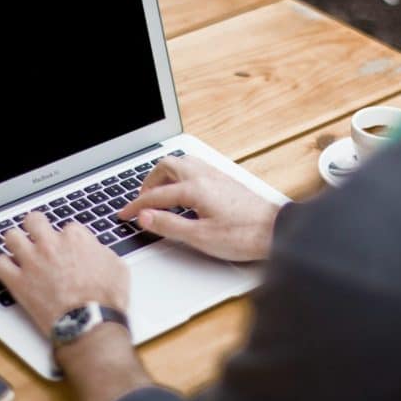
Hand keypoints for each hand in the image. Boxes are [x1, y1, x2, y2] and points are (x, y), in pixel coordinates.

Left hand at [0, 214, 128, 335]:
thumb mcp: (117, 268)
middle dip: (36, 226)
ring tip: (20, 249)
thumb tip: (96, 251)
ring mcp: (32, 262)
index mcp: (75, 239)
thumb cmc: (105, 299)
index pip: (67, 227)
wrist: (90, 323)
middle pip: (34, 220)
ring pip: (11, 236)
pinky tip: (10, 269)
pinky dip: (3, 265)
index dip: (67, 238)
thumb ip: (101, 252)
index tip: (67, 248)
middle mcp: (51, 245)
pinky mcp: (18, 282)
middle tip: (38, 235)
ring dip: (16, 242)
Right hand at [119, 155, 280, 261]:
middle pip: (166, 166)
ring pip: (182, 163)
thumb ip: (169, 225)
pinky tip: (183, 191)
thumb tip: (145, 217)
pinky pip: (195, 167)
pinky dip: (181, 175)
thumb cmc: (244, 235)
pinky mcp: (226, 180)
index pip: (156, 195)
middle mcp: (204, 175)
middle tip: (141, 201)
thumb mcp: (200, 237)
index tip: (125, 215)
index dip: (136, 206)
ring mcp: (216, 175)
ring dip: (165, 175)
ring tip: (159, 193)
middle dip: (149, 182)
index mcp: (195, 188)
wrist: (276, 231)